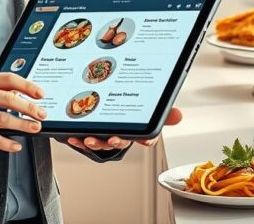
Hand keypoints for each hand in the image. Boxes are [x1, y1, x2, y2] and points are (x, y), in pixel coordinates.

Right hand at [0, 72, 46, 152]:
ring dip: (22, 124)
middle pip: (8, 98)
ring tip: (35, 128)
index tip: (41, 94)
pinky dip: (6, 143)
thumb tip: (31, 99)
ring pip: (3, 118)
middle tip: (42, 115)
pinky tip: (17, 146)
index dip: (27, 86)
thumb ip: (3, 91)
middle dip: (29, 107)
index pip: (9, 79)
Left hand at [66, 107, 182, 151]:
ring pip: (101, 143)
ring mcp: (105, 137)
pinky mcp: (90, 135)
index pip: (146, 139)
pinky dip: (78, 140)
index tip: (144, 141)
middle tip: (113, 138)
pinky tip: (73, 136)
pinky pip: (84, 140)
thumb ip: (164, 112)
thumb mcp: (148, 110)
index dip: (146, 141)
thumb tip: (179, 115)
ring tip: (90, 139)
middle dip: (117, 142)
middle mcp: (122, 136)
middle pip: (121, 141)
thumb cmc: (132, 114)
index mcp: (138, 131)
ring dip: (96, 143)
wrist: (108, 112)